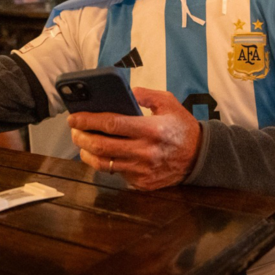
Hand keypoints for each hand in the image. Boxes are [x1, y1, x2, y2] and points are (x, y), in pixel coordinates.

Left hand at [68, 87, 200, 190]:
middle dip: (81, 136)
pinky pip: (116, 173)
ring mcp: (142, 170)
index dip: (88, 120)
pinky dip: (104, 163)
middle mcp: (145, 151)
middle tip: (73, 130)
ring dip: (86, 152)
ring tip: (81, 142)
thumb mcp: (169, 103)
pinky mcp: (142, 183)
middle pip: (101, 145)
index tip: (74, 117)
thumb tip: (125, 91)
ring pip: (103, 164)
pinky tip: (100, 154)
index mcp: (151, 129)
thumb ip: (146, 95)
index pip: (111, 124)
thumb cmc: (182, 127)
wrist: (200, 157)